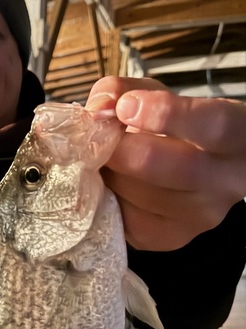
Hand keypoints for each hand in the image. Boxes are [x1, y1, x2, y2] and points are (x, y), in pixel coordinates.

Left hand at [86, 76, 245, 250]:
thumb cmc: (175, 127)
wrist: (196, 171)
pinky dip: (108, 198)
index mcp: (236, 136)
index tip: (126, 107)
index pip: (212, 126)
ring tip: (104, 161)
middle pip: (165, 167)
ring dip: (110, 174)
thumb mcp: (158, 97)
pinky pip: (127, 218)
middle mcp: (225, 182)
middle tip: (98, 139)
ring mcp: (199, 216)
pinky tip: (110, 184)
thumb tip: (97, 109)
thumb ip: (126, 91)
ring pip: (140, 196)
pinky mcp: (170, 237)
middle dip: (120, 150)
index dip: (164, 114)